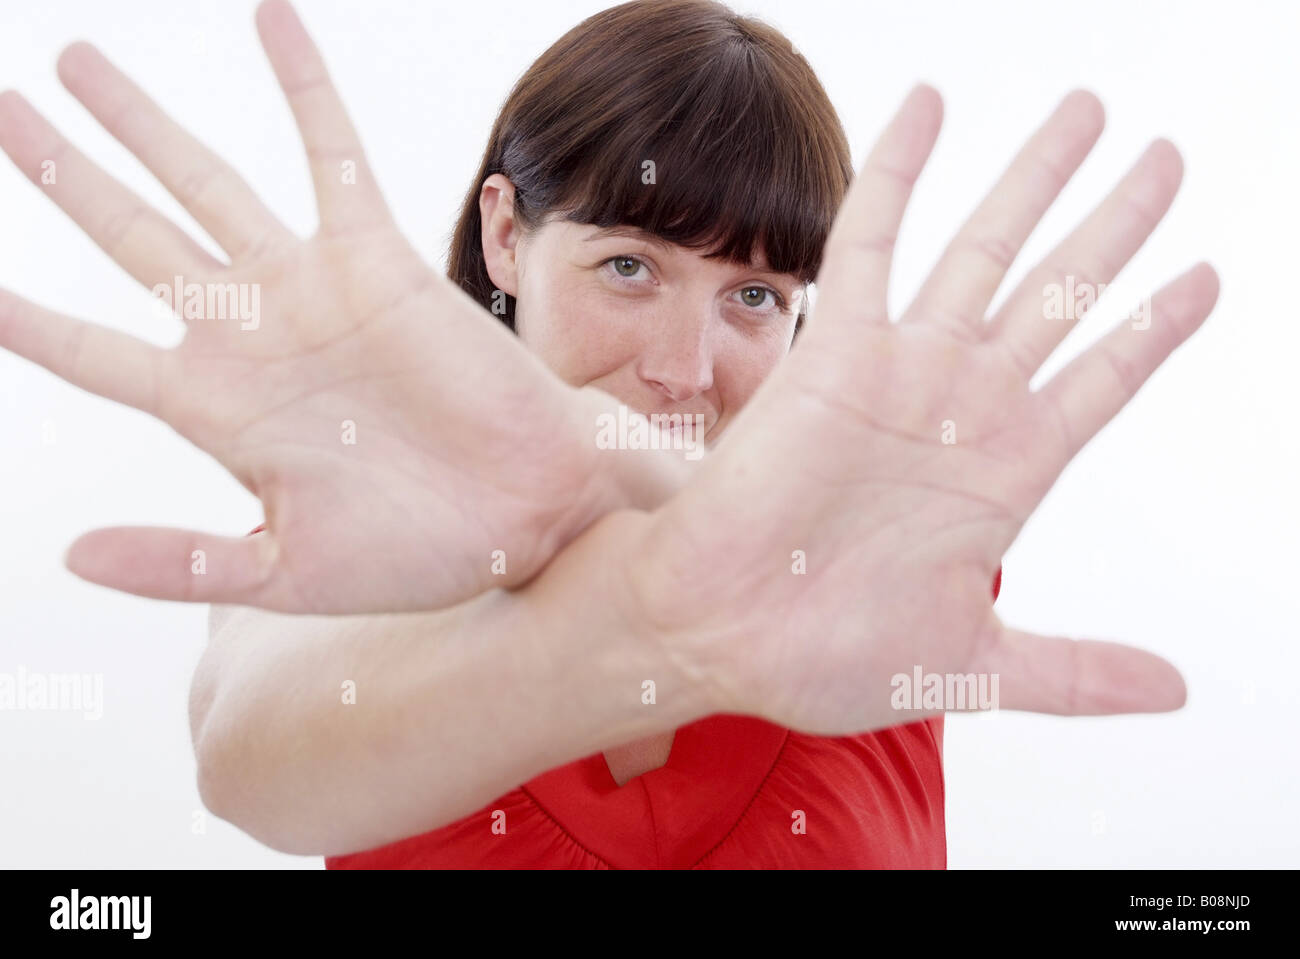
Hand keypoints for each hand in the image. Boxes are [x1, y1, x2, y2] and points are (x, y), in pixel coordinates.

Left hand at [0, 1, 659, 612]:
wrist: (531, 513)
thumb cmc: (421, 553)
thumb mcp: (288, 571)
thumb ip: (184, 564)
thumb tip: (71, 556)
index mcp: (217, 411)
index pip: (93, 352)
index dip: (26, 320)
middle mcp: (251, 336)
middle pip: (131, 237)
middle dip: (66, 177)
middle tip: (4, 113)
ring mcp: (311, 289)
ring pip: (208, 184)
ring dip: (145, 125)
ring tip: (75, 64)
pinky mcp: (378, 258)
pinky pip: (332, 156)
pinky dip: (303, 89)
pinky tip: (268, 20)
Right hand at [630, 86, 1218, 730]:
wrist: (714, 635)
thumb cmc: (823, 657)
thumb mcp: (974, 665)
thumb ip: (1077, 671)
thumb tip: (1175, 692)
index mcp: (1003, 474)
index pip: (1100, 379)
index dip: (1153, 329)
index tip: (1204, 277)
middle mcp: (961, 409)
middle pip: (1059, 292)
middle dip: (1114, 224)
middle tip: (1167, 159)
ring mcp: (902, 372)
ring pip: (984, 249)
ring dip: (1036, 179)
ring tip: (1088, 112)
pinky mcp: (834, 351)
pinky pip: (871, 240)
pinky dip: (899, 172)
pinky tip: (931, 104)